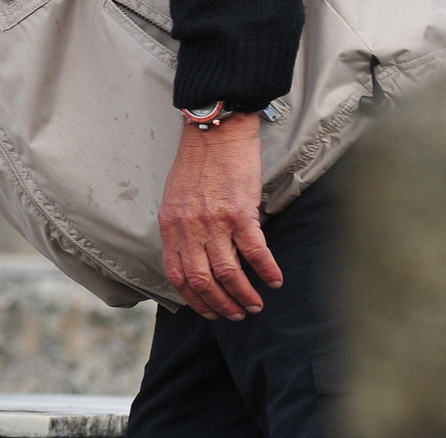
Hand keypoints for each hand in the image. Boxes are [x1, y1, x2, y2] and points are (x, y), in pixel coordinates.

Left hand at [158, 111, 282, 320]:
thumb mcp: (175, 198)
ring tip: (255, 305)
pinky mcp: (240, 211)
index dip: (194, 299)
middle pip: (202, 280)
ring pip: (227, 272)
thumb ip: (181, 227)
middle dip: (220, 304)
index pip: (177, 275)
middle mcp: (188, 226)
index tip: (209, 311)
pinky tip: (275, 280)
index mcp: (171, 225)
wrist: (215, 132)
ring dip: (243, 295)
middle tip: (237, 315)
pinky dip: (266, 270)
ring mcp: (214, 220)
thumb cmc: (197, 163)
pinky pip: (254, 251)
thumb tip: (191, 256)